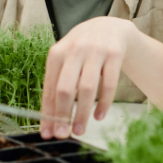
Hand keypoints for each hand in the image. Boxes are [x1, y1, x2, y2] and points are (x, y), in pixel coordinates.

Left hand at [41, 16, 136, 138]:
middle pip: (66, 88)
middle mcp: (75, 50)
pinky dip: (104, 103)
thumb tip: (49, 121)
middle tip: (64, 134)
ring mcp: (96, 51)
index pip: (49, 89)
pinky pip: (110, 84)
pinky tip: (99, 116)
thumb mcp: (66, 61)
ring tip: (80, 130)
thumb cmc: (83, 51)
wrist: (110, 28)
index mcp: (57, 54)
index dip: (48, 113)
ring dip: (83, 113)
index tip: (48, 133)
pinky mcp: (115, 54)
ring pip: (87, 88)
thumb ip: (57, 86)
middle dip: (63, 115)